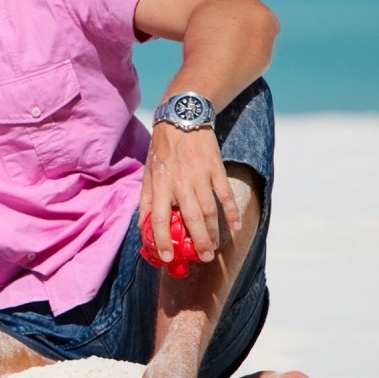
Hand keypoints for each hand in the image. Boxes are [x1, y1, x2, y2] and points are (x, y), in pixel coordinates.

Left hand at [139, 123, 239, 264]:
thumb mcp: (148, 173)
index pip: (159, 218)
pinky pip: (225, 194)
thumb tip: (142, 226)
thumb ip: (146, 199)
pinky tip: (236, 226)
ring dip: (213, 231)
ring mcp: (199, 176)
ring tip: (215, 247)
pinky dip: (232, 212)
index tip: (168, 258)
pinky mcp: (216, 169)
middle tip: (203, 258)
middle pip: (190, 218)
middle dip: (198, 242)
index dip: (162, 240)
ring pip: (208, 210)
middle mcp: (179, 182)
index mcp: (160, 184)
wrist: (181, 119)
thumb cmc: (162, 150)